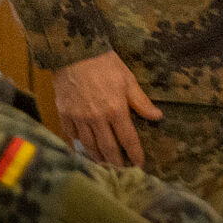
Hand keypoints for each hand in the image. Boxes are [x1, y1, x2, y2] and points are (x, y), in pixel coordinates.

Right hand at [51, 50, 161, 166]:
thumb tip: (157, 117)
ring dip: (98, 157)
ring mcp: (78, 119)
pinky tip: (84, 147)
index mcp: (115, 110)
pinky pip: (72, 136)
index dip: (135, 154)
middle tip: (122, 170)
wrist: (74, 52)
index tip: (139, 164)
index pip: (128, 140)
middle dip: (116, 163)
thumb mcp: (128, 79)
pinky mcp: (64, 115)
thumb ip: (141, 101)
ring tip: (104, 163)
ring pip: (89, 146)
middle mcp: (96, 119)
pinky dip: (79, 144)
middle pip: (107, 149)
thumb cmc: (105, 64)